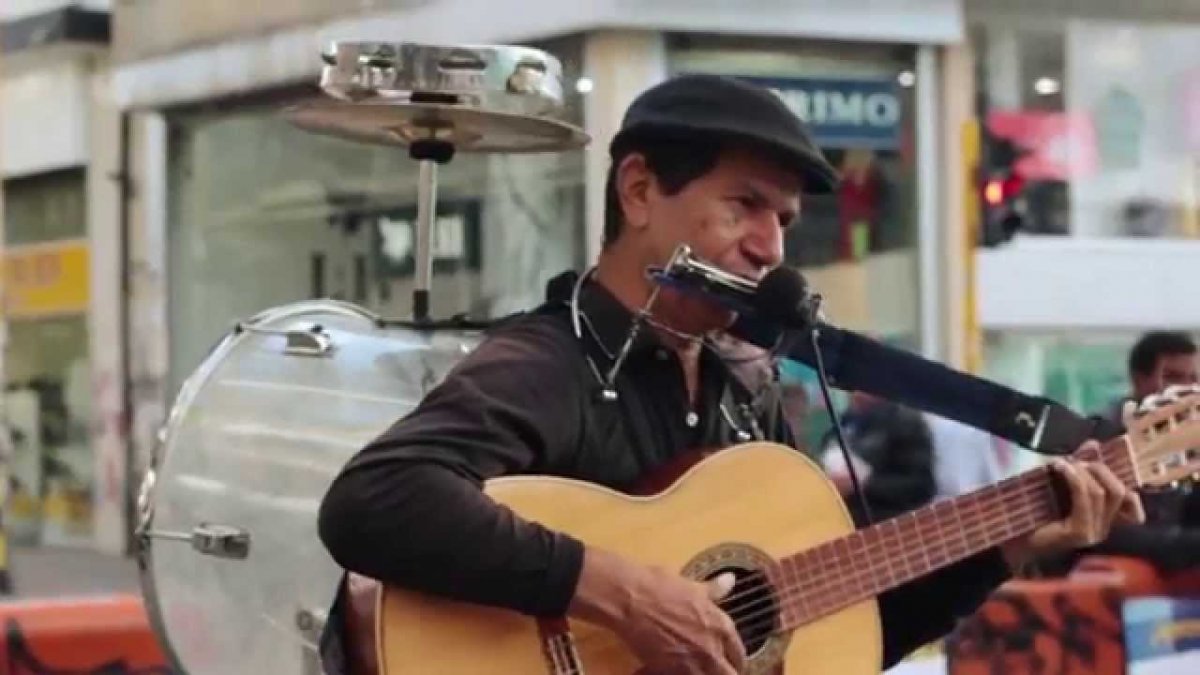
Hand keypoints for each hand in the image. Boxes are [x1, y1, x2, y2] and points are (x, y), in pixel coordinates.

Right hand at [570, 548, 744, 673]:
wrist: (630, 599)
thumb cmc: (659, 586)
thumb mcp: (692, 586)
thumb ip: (714, 589)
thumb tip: (730, 580)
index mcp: (720, 626)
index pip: (739, 653)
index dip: (735, 660)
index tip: (730, 662)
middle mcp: (711, 649)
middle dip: (722, 673)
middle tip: (711, 670)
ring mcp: (691, 663)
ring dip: (699, 674)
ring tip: (686, 669)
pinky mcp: (668, 672)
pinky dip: (670, 674)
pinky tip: (656, 669)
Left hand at [1000, 443, 1145, 567]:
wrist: (1010, 538)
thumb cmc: (1033, 513)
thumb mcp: (1060, 486)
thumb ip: (1079, 468)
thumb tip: (1094, 444)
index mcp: (1103, 521)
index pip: (1133, 506)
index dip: (1123, 480)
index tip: (1095, 462)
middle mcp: (1103, 529)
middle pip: (1120, 492)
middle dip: (1100, 469)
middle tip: (1075, 461)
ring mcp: (1093, 533)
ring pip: (1102, 493)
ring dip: (1082, 471)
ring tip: (1063, 463)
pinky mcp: (1079, 532)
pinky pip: (1085, 499)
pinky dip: (1074, 478)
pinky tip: (1059, 467)